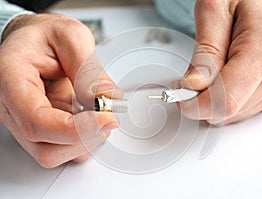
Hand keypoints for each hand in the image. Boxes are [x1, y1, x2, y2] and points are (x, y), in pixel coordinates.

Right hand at [0, 14, 122, 167]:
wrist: (34, 41)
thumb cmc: (44, 36)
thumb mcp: (70, 37)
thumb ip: (88, 69)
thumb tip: (105, 97)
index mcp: (10, 80)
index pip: (36, 122)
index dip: (76, 129)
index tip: (107, 117)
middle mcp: (13, 109)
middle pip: (46, 149)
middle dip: (86, 138)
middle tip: (109, 114)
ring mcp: (26, 123)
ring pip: (56, 154)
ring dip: (87, 140)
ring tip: (100, 111)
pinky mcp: (42, 129)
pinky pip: (65, 149)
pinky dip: (86, 139)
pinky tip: (92, 116)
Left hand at [173, 0, 261, 124]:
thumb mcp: (215, 11)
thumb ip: (205, 52)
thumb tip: (194, 86)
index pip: (226, 100)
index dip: (197, 105)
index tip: (180, 97)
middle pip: (228, 110)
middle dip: (202, 99)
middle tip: (191, 77)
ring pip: (233, 114)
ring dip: (215, 99)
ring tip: (213, 70)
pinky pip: (243, 110)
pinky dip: (227, 98)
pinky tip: (226, 77)